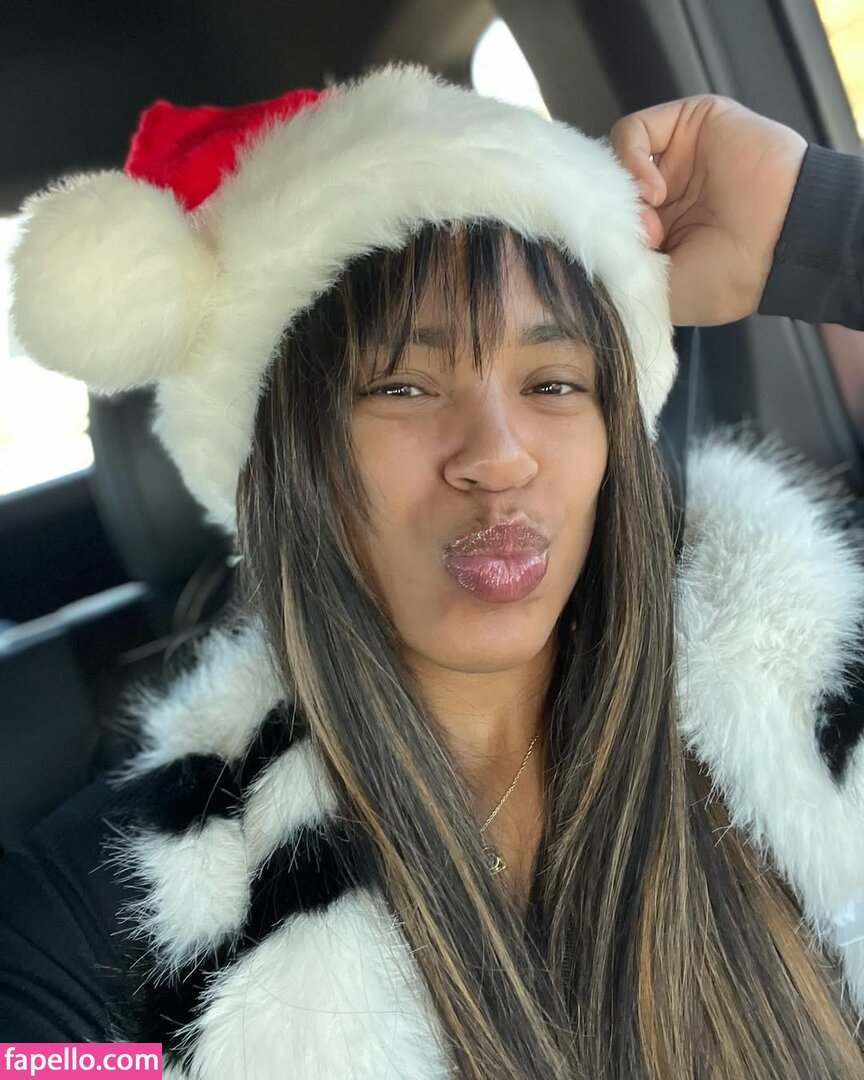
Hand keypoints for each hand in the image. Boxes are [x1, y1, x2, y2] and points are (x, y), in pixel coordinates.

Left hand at [609, 95, 806, 325]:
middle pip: (606, 187)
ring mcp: (674, 158)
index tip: (606, 257)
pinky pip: (634, 130)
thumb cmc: (731, 277)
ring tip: (649, 218)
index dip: (595, 234)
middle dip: (610, 216)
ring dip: (623, 190)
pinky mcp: (687, 123)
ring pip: (616, 158)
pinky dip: (632, 159)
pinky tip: (654, 190)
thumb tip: (581, 260)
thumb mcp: (663, 291)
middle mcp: (663, 193)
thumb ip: (623, 270)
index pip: (604, 219)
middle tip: (638, 241)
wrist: (782, 243)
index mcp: (658, 232)